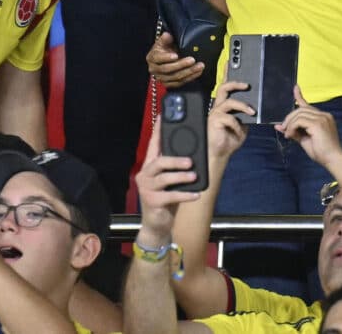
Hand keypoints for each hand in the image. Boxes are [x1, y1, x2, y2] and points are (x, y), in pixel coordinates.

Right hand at [134, 125, 199, 243]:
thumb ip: (176, 168)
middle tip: (191, 161)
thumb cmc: (166, 198)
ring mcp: (147, 189)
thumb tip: (194, 155)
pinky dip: (185, 195)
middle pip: (158, 162)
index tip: (164, 117)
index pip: (153, 145)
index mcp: (150, 166)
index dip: (158, 131)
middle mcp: (145, 175)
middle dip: (175, 160)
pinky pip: (171, 196)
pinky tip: (196, 194)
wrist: (157, 224)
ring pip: (164, 178)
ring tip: (194, 176)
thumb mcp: (171, 181)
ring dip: (181, 177)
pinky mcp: (152, 202)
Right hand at [146, 32, 203, 87]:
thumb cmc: (165, 49)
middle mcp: (154, 69)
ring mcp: (161, 78)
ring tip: (199, 66)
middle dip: (181, 65)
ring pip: (175, 77)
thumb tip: (167, 35)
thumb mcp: (164, 41)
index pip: (157, 58)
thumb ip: (165, 38)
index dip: (166, 58)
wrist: (167, 58)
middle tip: (192, 60)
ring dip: (189, 72)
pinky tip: (198, 72)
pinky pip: (180, 82)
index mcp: (152, 58)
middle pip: (167, 69)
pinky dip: (190, 77)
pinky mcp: (169, 84)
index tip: (176, 55)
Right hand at [208, 81, 252, 160]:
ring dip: (243, 106)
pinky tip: (239, 132)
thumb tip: (255, 108)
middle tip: (247, 85)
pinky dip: (237, 125)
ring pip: (229, 102)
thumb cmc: (229, 140)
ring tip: (252, 112)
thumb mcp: (242, 126)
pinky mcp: (214, 120)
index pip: (227, 91)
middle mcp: (218, 108)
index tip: (244, 80)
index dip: (233, 82)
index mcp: (224, 107)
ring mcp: (215, 113)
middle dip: (235, 84)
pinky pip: (229, 118)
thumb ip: (245, 116)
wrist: (220, 154)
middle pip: (223, 88)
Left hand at [275, 87, 341, 171]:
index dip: (299, 96)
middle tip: (284, 130)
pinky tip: (290, 135)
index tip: (295, 88)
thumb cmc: (321, 152)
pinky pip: (299, 121)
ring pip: (299, 114)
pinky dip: (292, 127)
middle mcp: (323, 115)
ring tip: (288, 134)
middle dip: (289, 118)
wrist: (332, 159)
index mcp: (322, 117)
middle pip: (300, 109)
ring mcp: (322, 118)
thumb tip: (279, 126)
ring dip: (290, 124)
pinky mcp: (318, 123)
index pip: (308, 105)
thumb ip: (293, 131)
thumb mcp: (304, 139)